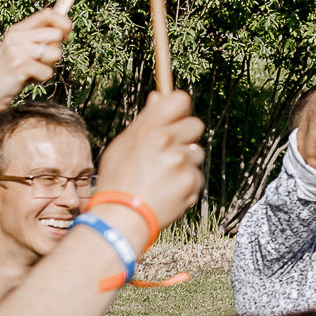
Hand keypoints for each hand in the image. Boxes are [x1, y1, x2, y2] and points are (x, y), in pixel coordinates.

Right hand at [0, 9, 69, 98]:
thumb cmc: (9, 72)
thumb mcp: (20, 49)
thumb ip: (39, 38)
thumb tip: (66, 29)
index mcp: (17, 30)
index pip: (48, 14)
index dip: (64, 22)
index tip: (67, 36)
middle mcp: (16, 37)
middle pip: (56, 34)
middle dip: (55, 51)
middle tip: (39, 62)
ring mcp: (16, 51)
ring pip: (56, 54)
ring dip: (48, 66)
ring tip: (31, 71)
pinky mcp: (19, 67)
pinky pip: (48, 72)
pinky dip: (41, 79)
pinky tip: (26, 80)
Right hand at [93, 89, 205, 238]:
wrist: (121, 219)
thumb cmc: (118, 180)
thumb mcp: (123, 145)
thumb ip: (145, 120)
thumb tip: (158, 95)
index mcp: (150, 129)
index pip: (180, 99)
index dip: (180, 107)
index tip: (176, 116)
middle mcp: (169, 142)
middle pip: (196, 124)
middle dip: (185, 135)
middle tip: (168, 151)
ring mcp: (183, 164)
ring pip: (196, 152)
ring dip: (185, 161)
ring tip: (163, 176)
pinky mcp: (192, 183)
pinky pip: (196, 175)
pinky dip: (186, 182)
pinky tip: (168, 190)